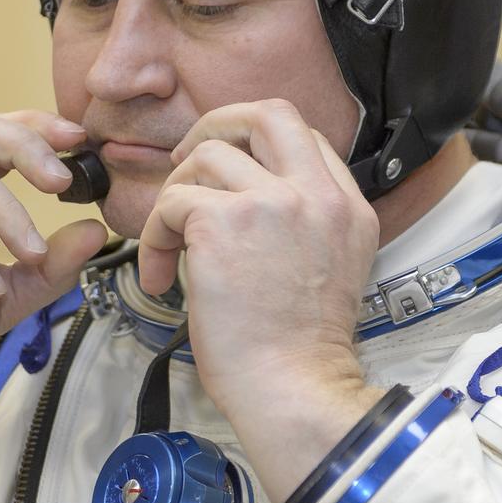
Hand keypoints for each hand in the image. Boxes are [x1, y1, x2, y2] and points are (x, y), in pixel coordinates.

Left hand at [138, 99, 383, 501]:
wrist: (292, 389)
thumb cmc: (297, 351)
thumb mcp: (330, 270)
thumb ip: (304, 225)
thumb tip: (244, 202)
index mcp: (348, 208)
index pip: (306, 138)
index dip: (259, 145)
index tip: (230, 174)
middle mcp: (317, 195)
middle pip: (269, 112)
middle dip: (220, 123)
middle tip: (190, 160)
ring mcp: (273, 202)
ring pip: (207, 156)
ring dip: (175, 196)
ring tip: (170, 246)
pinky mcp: (224, 221)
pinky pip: (173, 201)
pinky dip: (154, 236)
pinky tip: (161, 277)